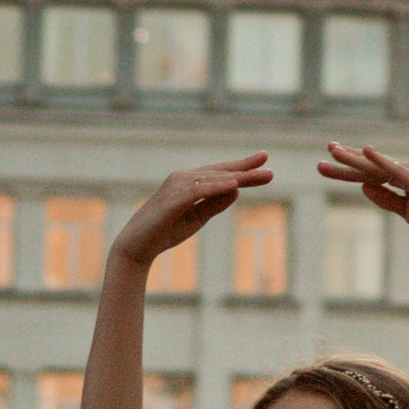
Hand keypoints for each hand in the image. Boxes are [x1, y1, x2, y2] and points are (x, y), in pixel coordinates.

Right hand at [114, 155, 272, 265]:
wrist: (137, 247)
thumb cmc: (165, 231)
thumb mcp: (197, 218)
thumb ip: (215, 203)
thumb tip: (237, 188)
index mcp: (189, 182)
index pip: (221, 173)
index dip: (243, 167)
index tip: (264, 162)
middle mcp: (182, 179)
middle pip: (220, 173)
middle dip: (246, 170)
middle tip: (270, 168)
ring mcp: (176, 187)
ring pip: (213, 179)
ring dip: (237, 176)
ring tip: (260, 176)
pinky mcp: (172, 200)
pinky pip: (199, 191)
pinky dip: (217, 186)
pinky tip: (234, 184)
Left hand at [317, 141, 408, 243]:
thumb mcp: (405, 210)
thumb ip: (385, 199)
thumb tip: (363, 188)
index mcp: (400, 179)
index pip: (367, 173)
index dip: (346, 169)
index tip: (325, 163)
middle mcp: (404, 171)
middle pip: (368, 167)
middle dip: (344, 162)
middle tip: (322, 156)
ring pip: (377, 166)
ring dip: (355, 158)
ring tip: (334, 150)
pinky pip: (396, 171)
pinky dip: (381, 161)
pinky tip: (367, 152)